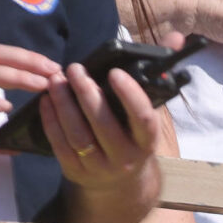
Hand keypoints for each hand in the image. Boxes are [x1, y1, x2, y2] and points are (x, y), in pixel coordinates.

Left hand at [42, 61, 165, 222]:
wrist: (120, 184)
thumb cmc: (134, 136)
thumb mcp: (148, 113)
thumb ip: (159, 73)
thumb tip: (176, 37)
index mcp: (147, 141)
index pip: (143, 118)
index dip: (129, 95)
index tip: (114, 72)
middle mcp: (126, 158)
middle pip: (104, 123)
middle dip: (86, 93)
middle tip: (74, 69)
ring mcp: (100, 168)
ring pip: (78, 134)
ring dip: (64, 104)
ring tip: (56, 81)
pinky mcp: (77, 172)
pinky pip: (61, 145)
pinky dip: (51, 121)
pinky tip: (46, 101)